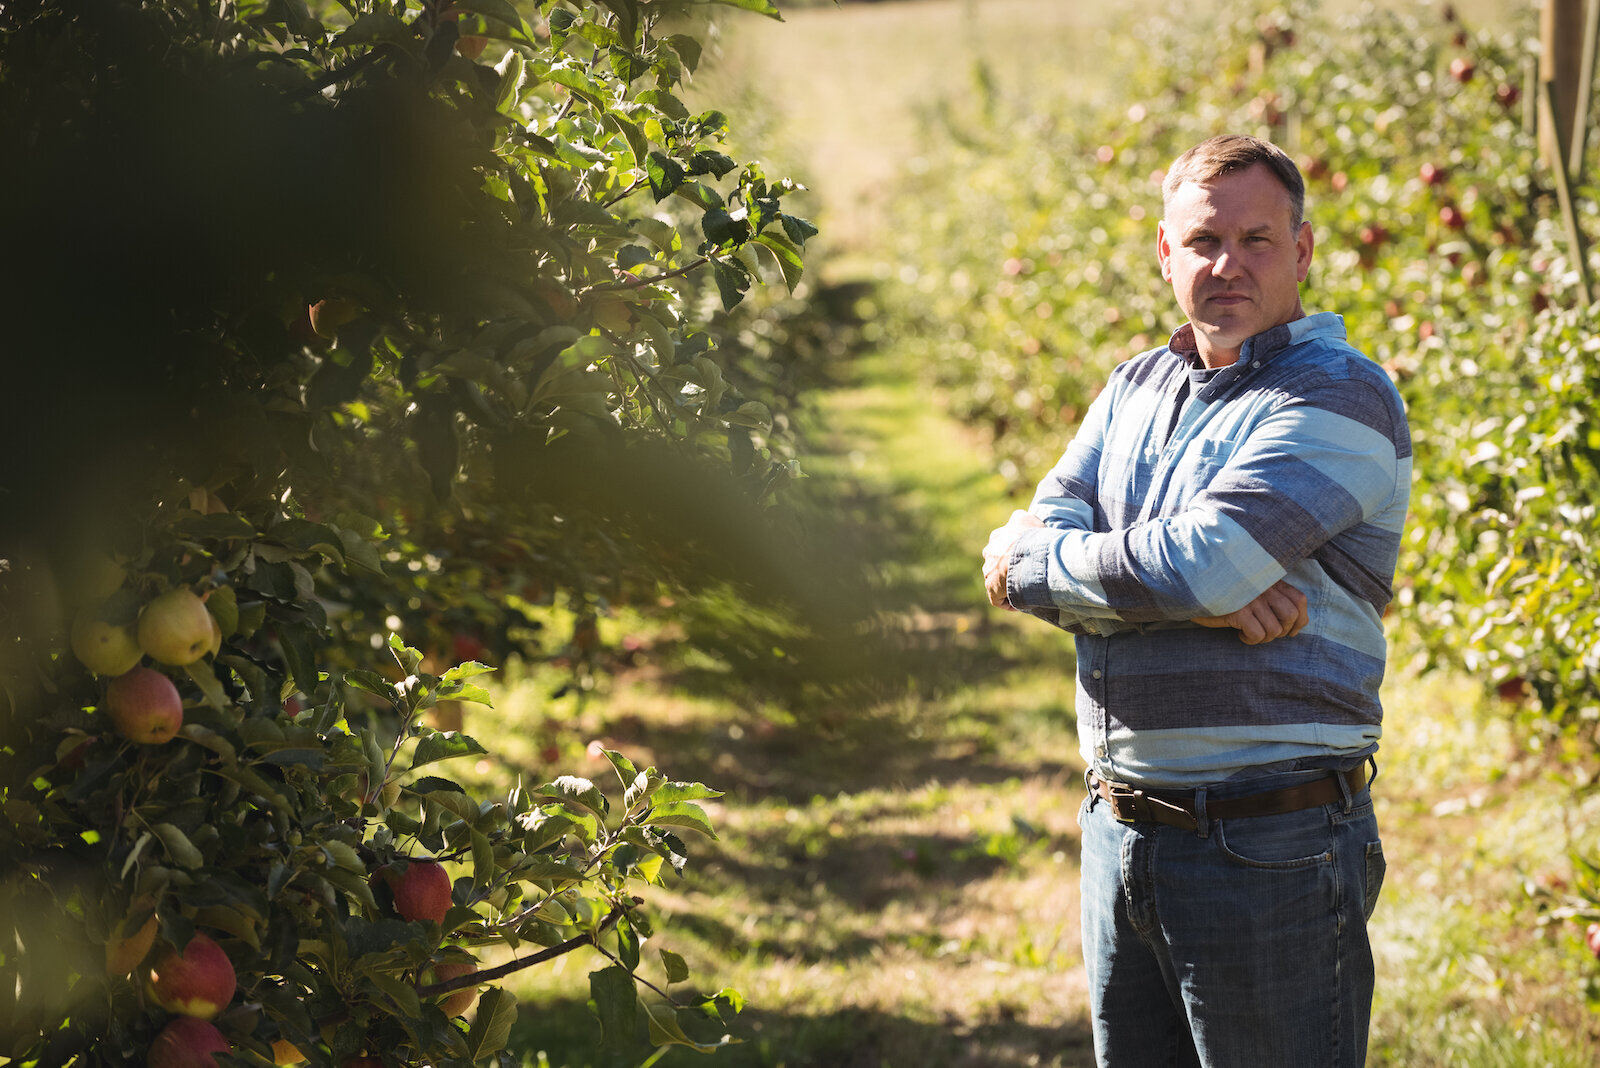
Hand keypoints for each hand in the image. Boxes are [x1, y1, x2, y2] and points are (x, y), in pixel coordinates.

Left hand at [982, 510, 1043, 608]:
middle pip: (996, 561)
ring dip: (1006, 584)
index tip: (1023, 557)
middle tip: (1024, 573)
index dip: (1012, 550)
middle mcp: (990, 552)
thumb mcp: (1028, 519)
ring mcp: (989, 570)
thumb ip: (1021, 518)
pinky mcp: (992, 587)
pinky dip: (1007, 602)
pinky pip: (997, 598)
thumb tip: (1018, 519)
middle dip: (1007, 567)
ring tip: (1022, 589)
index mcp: (997, 536)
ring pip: (996, 579)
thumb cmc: (1031, 536)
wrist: (1028, 554)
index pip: (1000, 542)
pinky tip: (1018, 605)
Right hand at [1192, 580, 1307, 644]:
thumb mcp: (1250, 587)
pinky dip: (1250, 640)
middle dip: (1282, 631)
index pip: (1299, 599)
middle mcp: (1263, 587)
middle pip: (1291, 615)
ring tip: (1250, 634)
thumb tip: (1290, 621)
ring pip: (1274, 630)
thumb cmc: (1223, 591)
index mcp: (1269, 580)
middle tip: (1267, 633)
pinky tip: (1240, 634)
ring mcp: (1251, 599)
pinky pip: (1257, 635)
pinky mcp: (1238, 611)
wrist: (1192, 588)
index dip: (1300, 620)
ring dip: (1263, 638)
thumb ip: (1269, 595)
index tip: (1291, 631)